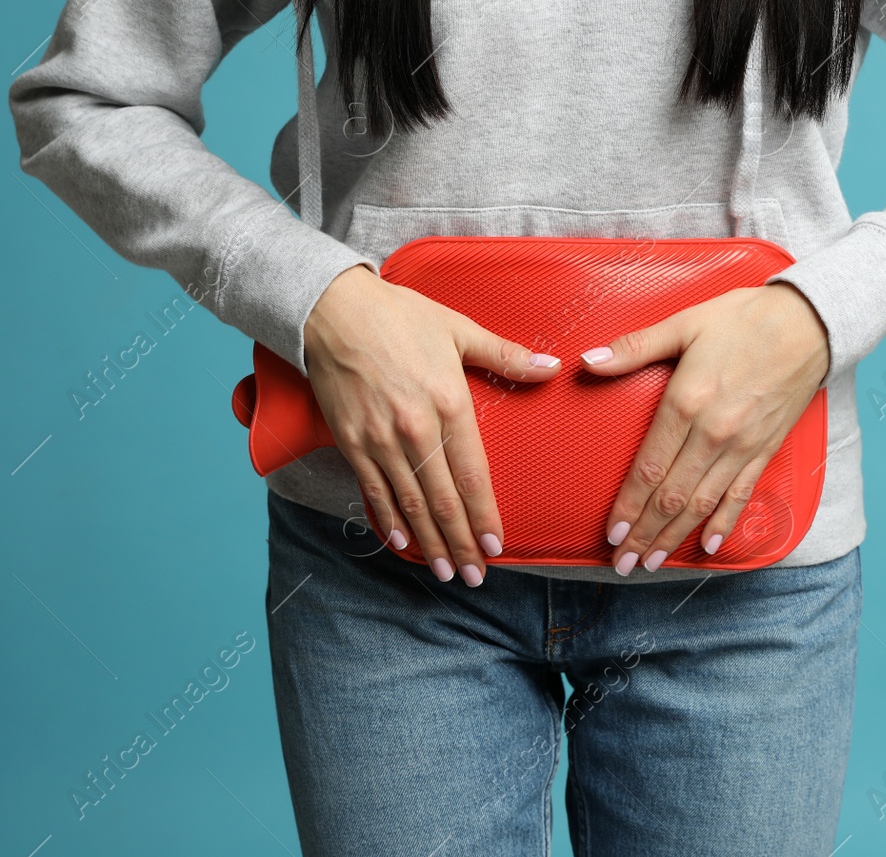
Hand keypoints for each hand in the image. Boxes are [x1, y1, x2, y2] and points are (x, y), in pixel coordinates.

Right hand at [304, 264, 562, 585]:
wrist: (333, 309)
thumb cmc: (400, 316)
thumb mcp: (459, 330)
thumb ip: (506, 356)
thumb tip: (553, 366)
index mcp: (449, 404)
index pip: (472, 476)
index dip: (483, 516)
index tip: (494, 546)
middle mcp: (415, 429)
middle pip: (443, 500)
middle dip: (461, 543)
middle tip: (475, 575)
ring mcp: (380, 439)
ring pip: (409, 503)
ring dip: (429, 541)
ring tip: (445, 570)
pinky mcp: (351, 441)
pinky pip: (373, 490)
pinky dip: (388, 520)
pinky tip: (401, 542)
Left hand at [579, 282, 829, 574]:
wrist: (811, 323)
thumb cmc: (744, 318)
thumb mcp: (684, 323)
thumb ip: (634, 347)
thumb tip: (588, 361)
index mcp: (687, 402)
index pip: (649, 468)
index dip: (628, 506)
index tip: (611, 533)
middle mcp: (714, 433)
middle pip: (672, 496)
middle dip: (644, 535)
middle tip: (621, 565)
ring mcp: (743, 446)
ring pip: (702, 503)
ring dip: (674, 537)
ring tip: (652, 564)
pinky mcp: (766, 449)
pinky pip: (741, 495)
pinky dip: (723, 524)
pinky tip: (706, 547)